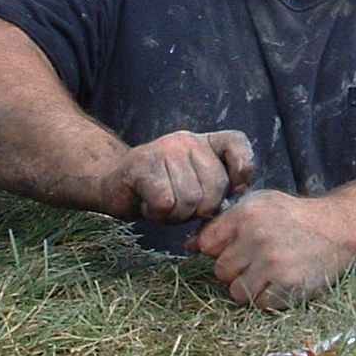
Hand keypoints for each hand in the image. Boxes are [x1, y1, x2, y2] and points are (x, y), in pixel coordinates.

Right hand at [113, 129, 254, 222]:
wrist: (113, 183)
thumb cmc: (162, 190)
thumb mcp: (196, 185)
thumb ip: (218, 188)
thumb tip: (236, 198)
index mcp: (205, 141)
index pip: (237, 144)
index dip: (242, 170)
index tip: (233, 190)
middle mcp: (187, 140)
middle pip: (215, 187)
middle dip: (201, 210)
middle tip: (181, 206)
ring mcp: (164, 150)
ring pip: (190, 200)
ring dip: (176, 215)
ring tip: (163, 204)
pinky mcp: (142, 165)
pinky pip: (166, 203)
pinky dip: (159, 215)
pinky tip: (149, 205)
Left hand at [189, 189, 355, 308]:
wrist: (337, 229)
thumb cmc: (293, 217)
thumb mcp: (259, 205)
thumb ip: (224, 223)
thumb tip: (189, 246)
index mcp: (246, 214)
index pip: (207, 244)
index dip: (219, 249)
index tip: (235, 248)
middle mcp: (256, 238)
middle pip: (220, 271)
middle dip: (235, 269)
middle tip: (257, 260)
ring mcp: (272, 264)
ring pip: (236, 292)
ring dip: (249, 287)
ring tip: (268, 272)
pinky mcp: (286, 286)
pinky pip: (258, 304)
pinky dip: (266, 297)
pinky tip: (280, 281)